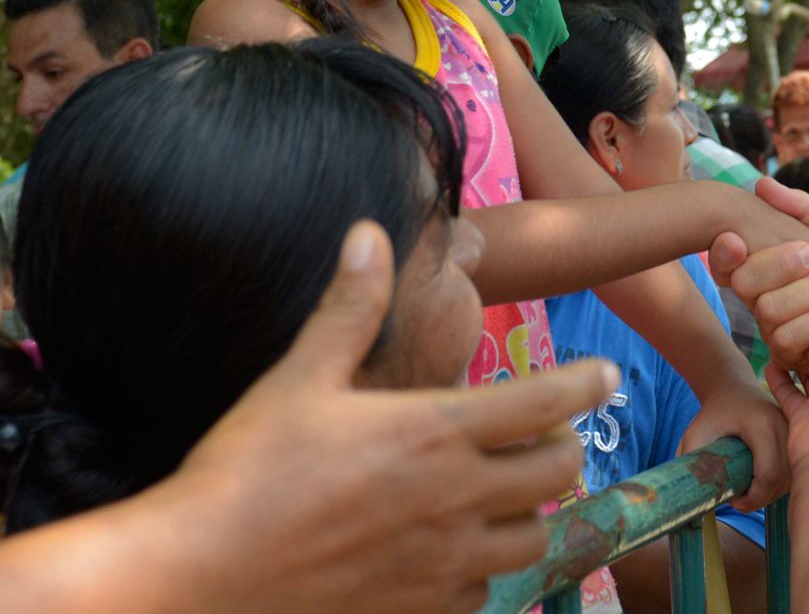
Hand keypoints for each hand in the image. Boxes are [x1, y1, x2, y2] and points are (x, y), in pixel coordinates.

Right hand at [146, 221, 620, 612]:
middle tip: (541, 435)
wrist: (203, 573)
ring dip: (531, 511)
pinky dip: (486, 569)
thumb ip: (349, 308)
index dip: (587, 383)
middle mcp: (456, 497)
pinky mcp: (423, 609)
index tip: (606, 373)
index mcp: (436, 430)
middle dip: (561, 448)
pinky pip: (486, 591)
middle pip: (558, 471)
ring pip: (534, 537)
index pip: (546, 401)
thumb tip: (367, 233)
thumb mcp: (299, 378)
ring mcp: (445, 562)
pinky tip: (455, 551)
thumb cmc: (246, 470)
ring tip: (505, 493)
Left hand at [677, 376, 788, 511]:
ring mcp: (793, 430)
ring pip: (791, 477)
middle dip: (761, 499)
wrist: (732, 386)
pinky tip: (760, 482)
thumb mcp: (696, 433)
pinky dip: (779, 483)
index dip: (753, 498)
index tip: (734, 502)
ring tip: (749, 492)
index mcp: (762, 425)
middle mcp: (784, 426)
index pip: (769, 474)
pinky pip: (793, 470)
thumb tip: (689, 496)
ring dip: (771, 493)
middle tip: (740, 501)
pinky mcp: (796, 436)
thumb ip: (691, 461)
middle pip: (782, 480)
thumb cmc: (713, 412)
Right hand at [708, 178, 808, 376]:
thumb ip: (803, 209)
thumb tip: (760, 184)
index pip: (727, 264)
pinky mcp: (793, 361)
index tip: (735, 239)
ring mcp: (777, 332)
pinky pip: (782, 341)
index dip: (724, 253)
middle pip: (744, 284)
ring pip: (765, 310)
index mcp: (771, 273)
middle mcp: (766, 302)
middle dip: (784, 267)